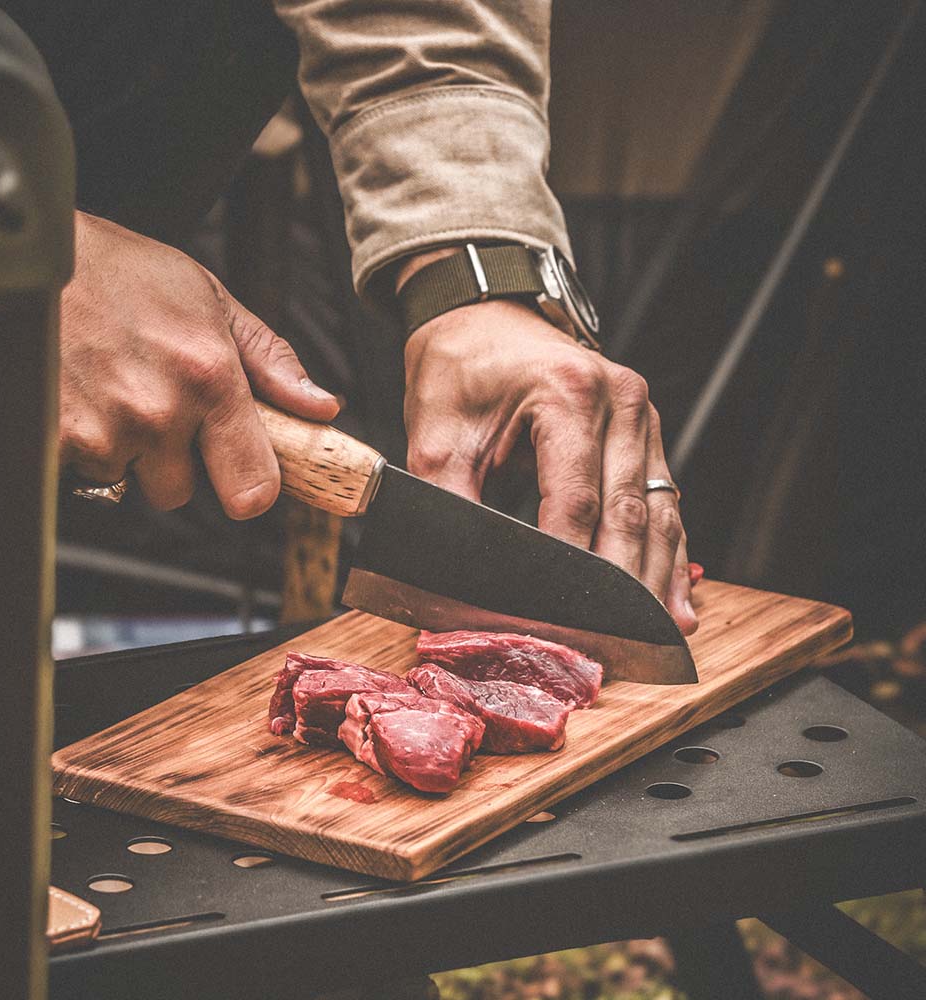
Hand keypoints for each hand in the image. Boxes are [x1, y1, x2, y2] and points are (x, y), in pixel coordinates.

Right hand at [60, 212, 337, 516]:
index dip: (250, 488)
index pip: (252, 488)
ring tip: (109, 390)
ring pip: (125, 481)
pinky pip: (77, 473)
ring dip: (121, 450)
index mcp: (209, 378)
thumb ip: (271, 362)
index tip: (245, 479)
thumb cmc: (124, 273)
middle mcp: (158, 411)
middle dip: (171, 461)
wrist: (31, 255)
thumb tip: (321, 407)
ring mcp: (100, 430)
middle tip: (153, 406)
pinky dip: (76, 447)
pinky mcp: (51, 441)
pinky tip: (78, 397)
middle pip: (181, 492)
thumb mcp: (211, 301)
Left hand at [402, 297, 696, 634]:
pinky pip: (663, 500)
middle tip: (611, 648)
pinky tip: (673, 597)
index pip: (576, 501)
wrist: (482, 318)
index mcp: (568, 394)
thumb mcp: (437, 435)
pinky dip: (665, 552)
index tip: (556, 623)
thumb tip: (466, 577)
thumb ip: (452, 505)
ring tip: (654, 638)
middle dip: (618, 589)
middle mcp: (620, 401)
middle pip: (628, 514)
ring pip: (658, 513)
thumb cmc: (459, 371)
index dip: (568, 570)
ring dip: (654, 579)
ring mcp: (642, 416)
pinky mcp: (646, 433)